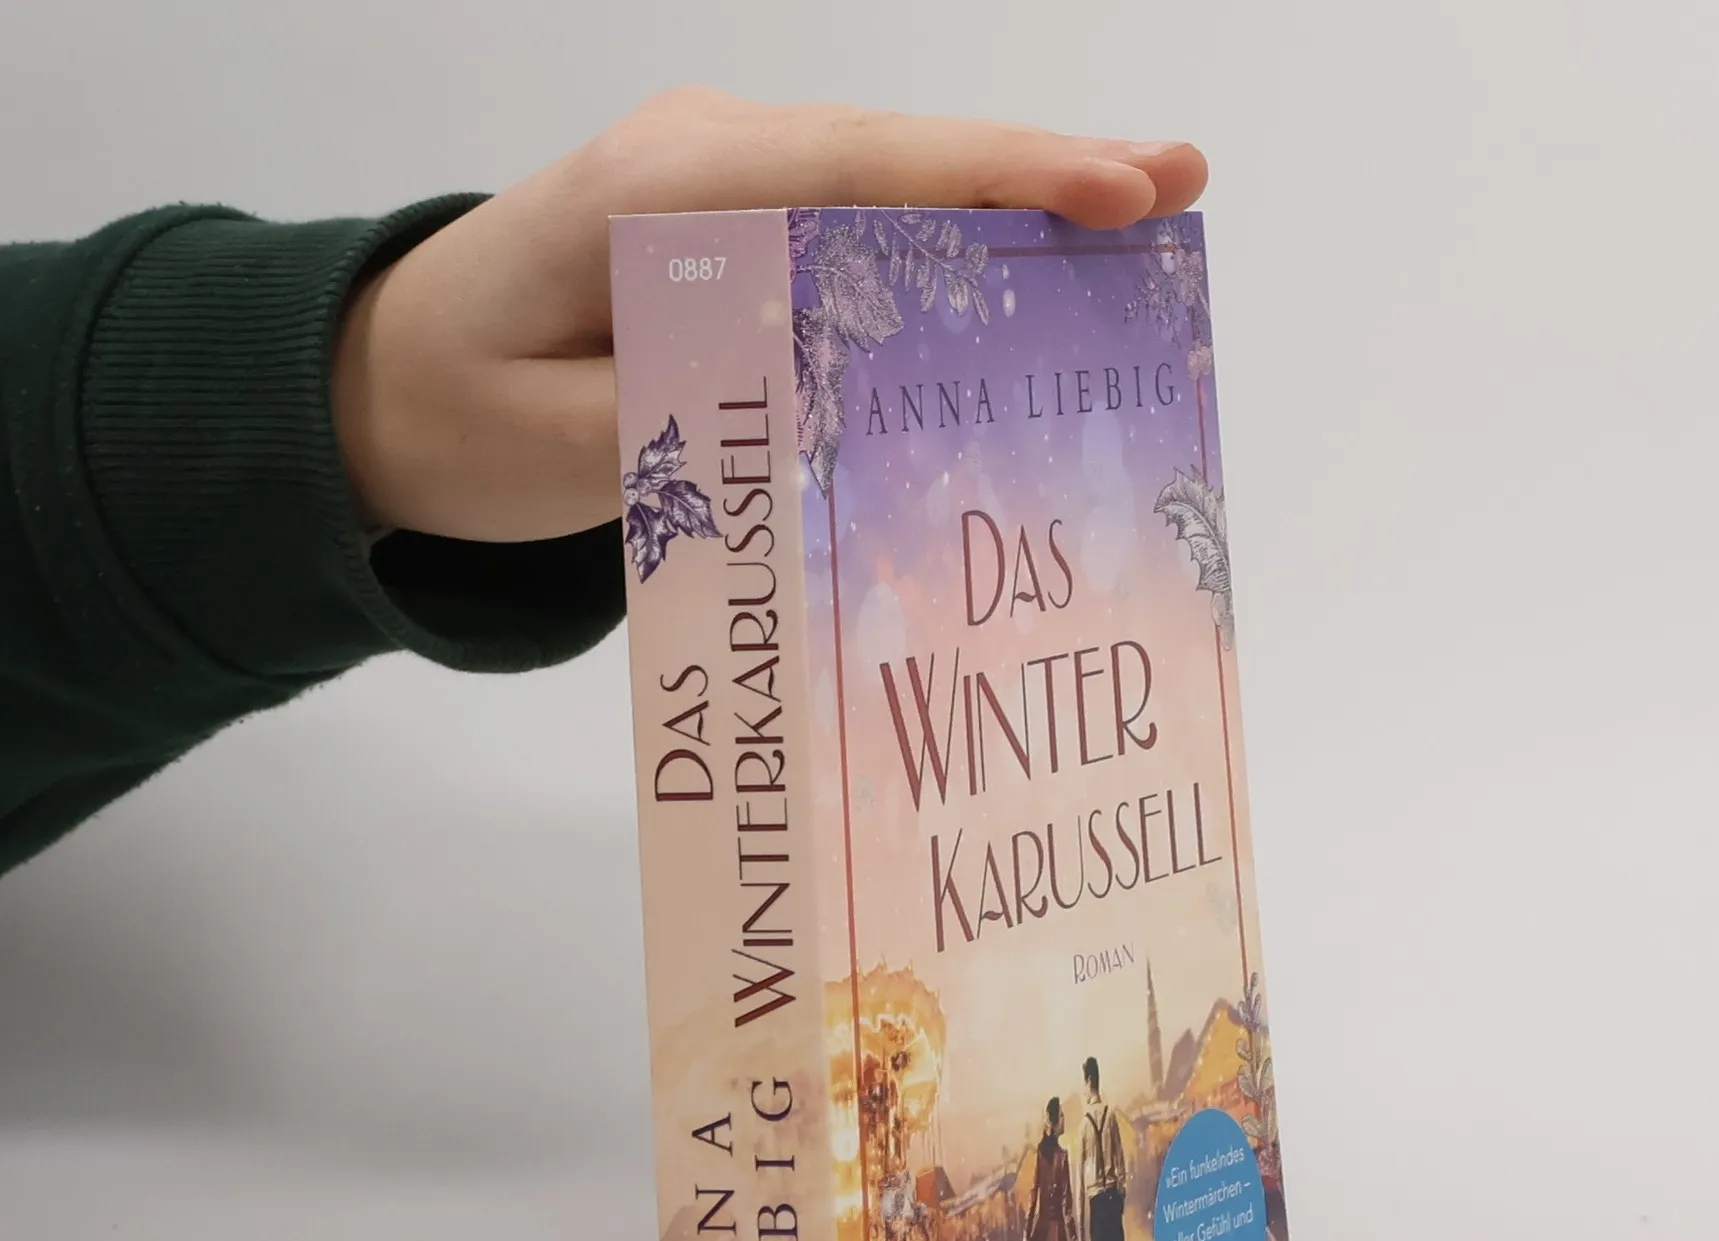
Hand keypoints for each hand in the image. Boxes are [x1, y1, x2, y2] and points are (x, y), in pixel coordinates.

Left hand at [332, 89, 1206, 542]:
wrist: (383, 385)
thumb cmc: (461, 414)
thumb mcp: (569, 446)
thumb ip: (701, 422)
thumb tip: (835, 412)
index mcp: (664, 194)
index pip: (858, 172)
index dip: (994, 183)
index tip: (1114, 193)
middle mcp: (706, 161)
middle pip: (900, 159)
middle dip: (1042, 174)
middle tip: (1179, 183)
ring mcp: (723, 187)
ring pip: (891, 185)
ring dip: (1012, 207)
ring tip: (1138, 222)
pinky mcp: (734, 232)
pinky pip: (857, 226)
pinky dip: (949, 245)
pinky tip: (1027, 273)